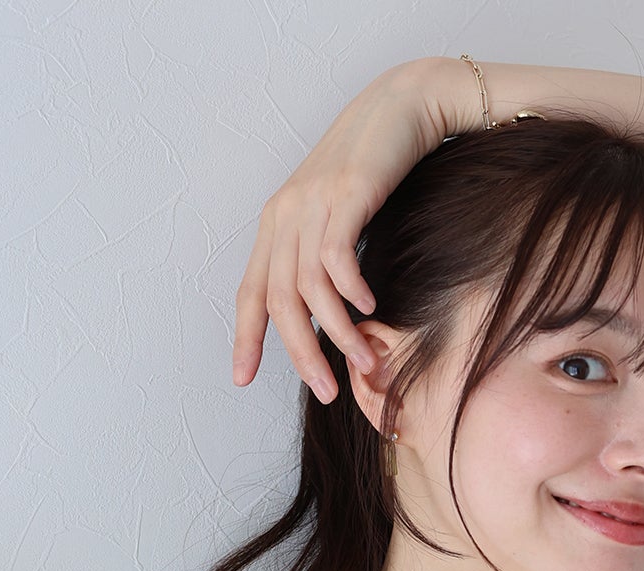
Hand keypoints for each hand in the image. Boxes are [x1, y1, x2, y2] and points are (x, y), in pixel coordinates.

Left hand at [231, 57, 463, 404]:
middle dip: (302, 354)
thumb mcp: (338, 216)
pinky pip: (336, 257)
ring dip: (338, 333)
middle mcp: (286, 214)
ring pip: (309, 287)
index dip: (245, 338)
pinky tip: (371, 307)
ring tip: (365, 362)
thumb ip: (323, 258)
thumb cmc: (376, 168)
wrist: (401, 107)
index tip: (241, 379)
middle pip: (280, 301)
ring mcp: (312, 203)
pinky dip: (351, 290)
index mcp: (277, 224)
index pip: (252, 292)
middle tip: (327, 391)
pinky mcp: (345, 194)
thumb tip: (329, 312)